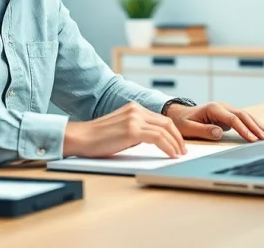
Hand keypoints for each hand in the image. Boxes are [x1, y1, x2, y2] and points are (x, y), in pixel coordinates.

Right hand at [63, 101, 186, 158]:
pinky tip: (171, 154)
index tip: (178, 144)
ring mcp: (134, 119)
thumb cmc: (97, 138)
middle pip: (167, 122)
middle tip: (183, 150)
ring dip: (175, 144)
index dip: (173, 132)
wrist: (80, 138)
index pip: (161, 119)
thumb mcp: (121, 129)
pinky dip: (168, 147)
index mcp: (134, 108)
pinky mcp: (132, 130)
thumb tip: (153, 141)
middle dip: (178, 138)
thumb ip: (136, 130)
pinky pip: (158, 138)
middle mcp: (136, 110)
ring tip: (179, 154)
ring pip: (165, 130)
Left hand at [165, 102, 263, 142]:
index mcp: (213, 108)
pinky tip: (263, 133)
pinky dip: (254, 125)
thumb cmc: (182, 122)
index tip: (252, 139)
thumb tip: (219, 133)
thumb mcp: (188, 128)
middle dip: (256, 127)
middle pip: (243, 115)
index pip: (232, 118)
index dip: (243, 128)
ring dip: (258, 125)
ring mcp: (226, 110)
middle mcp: (222, 106)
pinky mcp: (229, 115)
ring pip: (246, 116)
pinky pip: (244, 120)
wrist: (179, 114)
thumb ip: (203, 130)